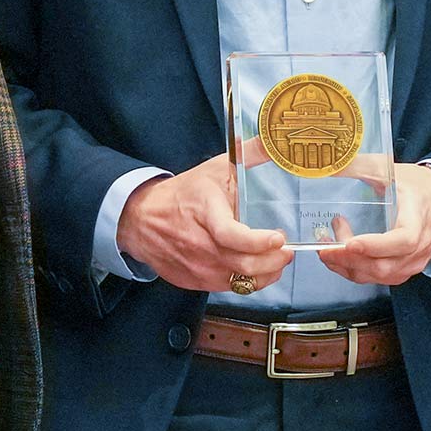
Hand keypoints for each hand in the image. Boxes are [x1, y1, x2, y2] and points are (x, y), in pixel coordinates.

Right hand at [116, 155, 289, 293]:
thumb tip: (274, 142)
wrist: (143, 219)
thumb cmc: (184, 194)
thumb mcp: (215, 169)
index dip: (258, 241)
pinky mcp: (196, 281)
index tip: (278, 237)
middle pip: (242, 264)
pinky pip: (229, 288)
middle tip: (287, 250)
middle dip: (273, 261)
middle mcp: (201, 244)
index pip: (231, 235)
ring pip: (239, 282)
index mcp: (205, 213)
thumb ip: (247, 155)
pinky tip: (259, 268)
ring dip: (266, 274)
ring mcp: (198, 266)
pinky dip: (249, 282)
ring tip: (278, 259)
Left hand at [317, 163, 430, 288]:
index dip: (374, 246)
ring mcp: (413, 262)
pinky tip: (342, 257)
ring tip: (327, 248)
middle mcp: (419, 248)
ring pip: (378, 276)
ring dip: (348, 266)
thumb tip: (324, 166)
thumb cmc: (417, 185)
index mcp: (418, 220)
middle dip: (348, 259)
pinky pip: (379, 279)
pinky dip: (356, 271)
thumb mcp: (389, 170)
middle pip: (383, 266)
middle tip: (324, 245)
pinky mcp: (405, 269)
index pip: (402, 241)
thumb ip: (357, 167)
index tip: (349, 243)